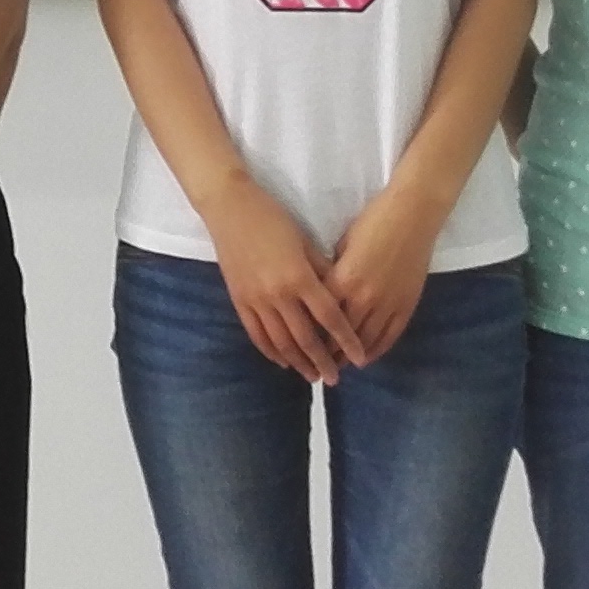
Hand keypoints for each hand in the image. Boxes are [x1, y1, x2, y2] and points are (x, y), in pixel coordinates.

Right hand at [203, 181, 366, 382]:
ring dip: (298, 363)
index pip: (329, 318)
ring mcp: (255, 300)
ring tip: (311, 376)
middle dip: (322, 361)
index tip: (358, 359)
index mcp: (299, 277)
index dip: (346, 341)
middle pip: (305, 338)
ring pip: (280, 342)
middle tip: (335, 380)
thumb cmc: (273, 219)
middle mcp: (278, 294)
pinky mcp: (239, 300)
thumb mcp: (305, 241)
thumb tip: (339, 297)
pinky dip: (271, 352)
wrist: (230, 208)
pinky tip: (283, 361)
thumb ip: (322, 272)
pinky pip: (256, 334)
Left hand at [322, 181, 449, 365]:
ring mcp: (387, 305)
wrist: (413, 215)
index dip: (309, 334)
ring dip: (350, 358)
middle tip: (314, 366)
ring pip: (364, 342)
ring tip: (337, 368)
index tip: (298, 345)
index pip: (319, 318)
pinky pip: (389, 337)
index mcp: (342, 281)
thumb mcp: (342, 245)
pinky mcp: (406, 307)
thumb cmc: (373, 222)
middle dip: (326, 354)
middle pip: (340, 337)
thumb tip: (321, 291)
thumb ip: (331, 273)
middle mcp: (363, 299)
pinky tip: (366, 358)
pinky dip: (376, 351)